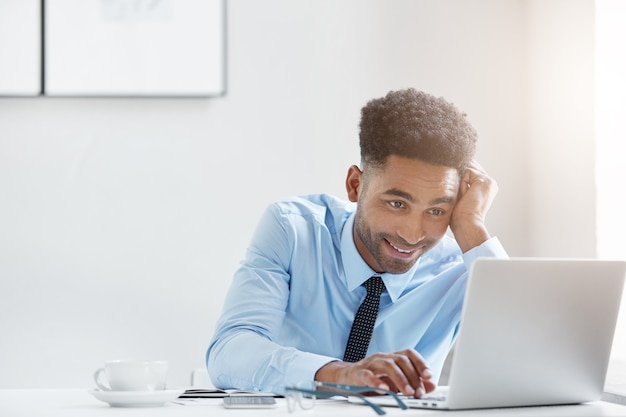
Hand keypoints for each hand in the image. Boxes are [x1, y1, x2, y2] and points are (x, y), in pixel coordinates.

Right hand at [314, 349, 435, 397]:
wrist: (346, 379)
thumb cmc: (373, 379)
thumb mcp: (395, 381)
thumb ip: (414, 382)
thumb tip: (432, 385)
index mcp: (392, 357)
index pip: (409, 353)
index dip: (420, 363)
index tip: (428, 376)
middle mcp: (383, 357)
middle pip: (401, 360)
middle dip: (412, 376)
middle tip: (417, 392)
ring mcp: (370, 364)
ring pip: (387, 365)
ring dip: (400, 379)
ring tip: (407, 392)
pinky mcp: (358, 373)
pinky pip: (368, 375)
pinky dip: (377, 382)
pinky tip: (384, 389)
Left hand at [449, 160, 497, 251]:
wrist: (466, 224)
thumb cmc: (460, 216)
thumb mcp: (459, 196)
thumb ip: (458, 182)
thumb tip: (448, 169)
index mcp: (485, 186)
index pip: (470, 170)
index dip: (458, 172)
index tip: (451, 180)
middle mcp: (489, 182)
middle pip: (469, 166)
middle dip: (458, 174)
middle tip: (456, 192)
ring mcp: (488, 181)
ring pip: (466, 169)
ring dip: (459, 180)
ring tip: (462, 196)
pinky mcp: (484, 180)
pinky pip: (467, 172)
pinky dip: (461, 183)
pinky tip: (464, 195)